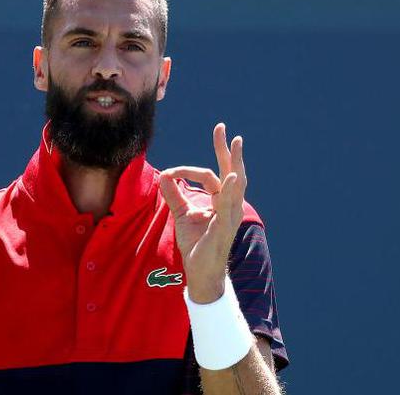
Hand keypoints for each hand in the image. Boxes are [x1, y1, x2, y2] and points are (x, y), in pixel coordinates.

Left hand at [159, 123, 246, 303]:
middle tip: (222, 129)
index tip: (170, 172)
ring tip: (236, 144)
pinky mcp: (224, 227)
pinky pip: (229, 206)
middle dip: (226, 150)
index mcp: (220, 200)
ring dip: (235, 163)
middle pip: (231, 171)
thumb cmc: (196, 243)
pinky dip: (232, 190)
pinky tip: (232, 178)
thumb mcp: (181, 213)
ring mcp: (230, 215)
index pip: (209, 175)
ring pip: (235, 185)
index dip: (188, 170)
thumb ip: (174, 194)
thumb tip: (163, 175)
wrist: (199, 271)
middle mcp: (229, 204)